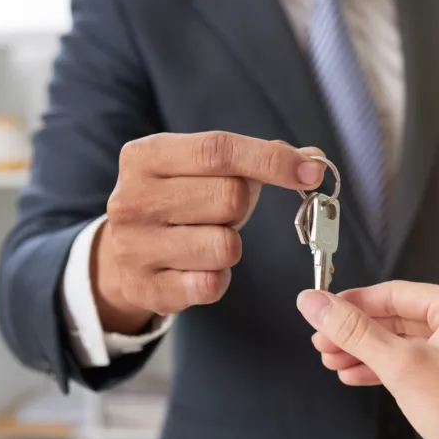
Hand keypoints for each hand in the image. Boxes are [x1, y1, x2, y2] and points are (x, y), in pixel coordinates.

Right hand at [97, 131, 324, 332]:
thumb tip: (314, 159)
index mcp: (146, 156)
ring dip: (231, 245)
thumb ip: (258, 159)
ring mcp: (133, 246)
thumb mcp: (205, 171)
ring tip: (207, 239)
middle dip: (243, 207)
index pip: (218, 149)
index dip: (271, 160)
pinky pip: (212, 285)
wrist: (124, 256)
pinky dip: (218, 279)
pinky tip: (199, 269)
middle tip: (225, 213)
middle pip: (229, 197)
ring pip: (225, 246)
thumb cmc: (181, 204)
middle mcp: (132, 198)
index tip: (311, 173)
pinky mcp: (145, 288)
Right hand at [297, 282, 438, 438]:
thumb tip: (315, 303)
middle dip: (357, 333)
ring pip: (408, 340)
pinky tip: (360, 375)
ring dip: (370, 352)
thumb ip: (355, 333)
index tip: (319, 311)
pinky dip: (392, 367)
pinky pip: (422, 359)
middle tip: (322, 343)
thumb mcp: (402, 368)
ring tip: (334, 362)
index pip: (395, 293)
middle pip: (399, 316)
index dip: (352, 304)